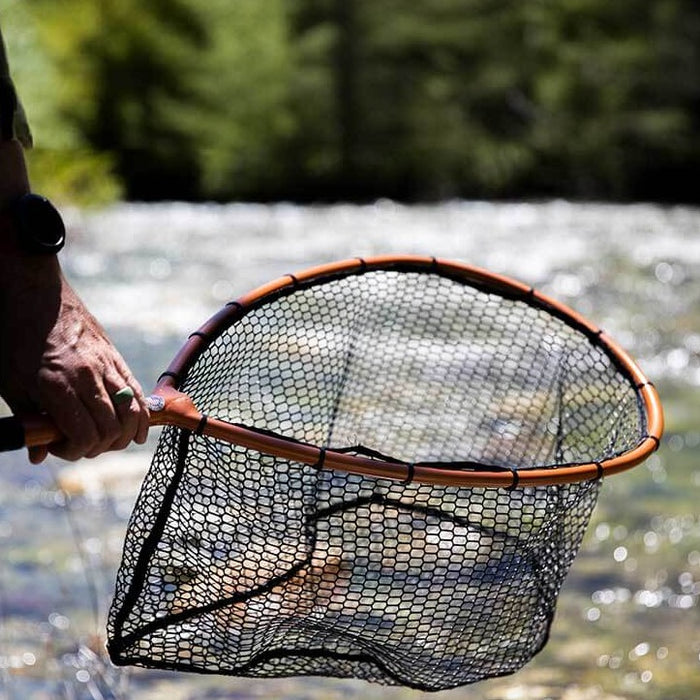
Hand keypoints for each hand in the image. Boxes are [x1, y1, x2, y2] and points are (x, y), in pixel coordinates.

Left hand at [0, 260, 149, 462]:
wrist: (36, 294)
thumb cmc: (16, 338)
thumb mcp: (11, 383)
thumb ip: (27, 421)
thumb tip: (38, 455)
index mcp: (58, 385)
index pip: (85, 436)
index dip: (74, 451)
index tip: (57, 446)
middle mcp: (88, 377)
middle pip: (110, 429)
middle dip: (97, 447)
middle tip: (78, 443)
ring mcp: (106, 365)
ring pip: (130, 413)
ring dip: (122, 436)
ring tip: (108, 440)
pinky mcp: (116, 357)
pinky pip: (137, 392)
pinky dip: (141, 416)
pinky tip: (137, 432)